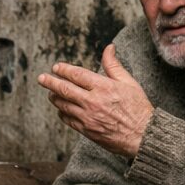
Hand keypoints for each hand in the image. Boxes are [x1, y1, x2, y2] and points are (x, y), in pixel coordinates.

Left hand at [37, 45, 154, 156]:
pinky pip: (68, 120)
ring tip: (51, 93)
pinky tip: (61, 109)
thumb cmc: (138, 108)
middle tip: (41, 78)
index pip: (77, 75)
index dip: (64, 70)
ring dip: (55, 98)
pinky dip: (62, 113)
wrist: (143, 135)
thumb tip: (108, 48)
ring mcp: (88, 117)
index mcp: (103, 87)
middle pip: (64, 89)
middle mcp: (92, 101)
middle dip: (50, 82)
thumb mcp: (129, 82)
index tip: (56, 67)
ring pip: (64, 105)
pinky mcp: (86, 130)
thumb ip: (114, 66)